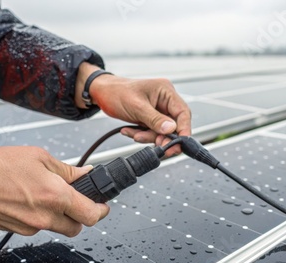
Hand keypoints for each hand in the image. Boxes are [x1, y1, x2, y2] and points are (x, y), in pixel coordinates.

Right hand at [0, 147, 109, 236]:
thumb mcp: (38, 157)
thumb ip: (66, 170)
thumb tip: (84, 174)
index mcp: (55, 197)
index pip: (91, 215)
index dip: (101, 210)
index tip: (103, 205)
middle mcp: (45, 217)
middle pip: (76, 228)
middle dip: (81, 216)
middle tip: (77, 201)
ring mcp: (30, 227)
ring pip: (56, 228)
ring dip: (60, 217)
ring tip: (47, 195)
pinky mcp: (16, 231)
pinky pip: (37, 227)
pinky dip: (40, 217)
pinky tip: (30, 200)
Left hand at [75, 63, 191, 155]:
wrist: (102, 93)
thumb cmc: (117, 92)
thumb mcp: (136, 107)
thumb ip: (155, 119)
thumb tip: (171, 129)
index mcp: (166, 91)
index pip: (183, 112)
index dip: (184, 129)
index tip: (180, 142)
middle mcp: (164, 101)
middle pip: (174, 124)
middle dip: (164, 137)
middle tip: (159, 147)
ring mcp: (157, 110)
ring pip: (162, 131)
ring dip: (149, 137)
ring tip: (135, 135)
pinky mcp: (150, 118)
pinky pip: (152, 132)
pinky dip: (142, 135)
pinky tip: (130, 131)